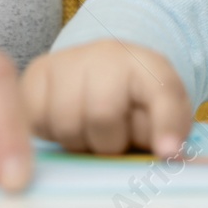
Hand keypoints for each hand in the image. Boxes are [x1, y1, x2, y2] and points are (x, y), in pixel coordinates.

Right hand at [21, 39, 192, 157]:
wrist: (103, 73)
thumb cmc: (137, 105)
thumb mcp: (165, 117)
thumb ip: (172, 135)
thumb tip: (168, 153)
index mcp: (149, 66)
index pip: (161, 94)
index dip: (165, 125)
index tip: (168, 153)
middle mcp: (107, 54)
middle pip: (103, 115)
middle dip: (109, 143)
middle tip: (114, 140)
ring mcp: (68, 59)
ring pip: (66, 123)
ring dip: (79, 142)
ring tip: (89, 133)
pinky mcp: (35, 73)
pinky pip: (36, 120)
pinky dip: (51, 133)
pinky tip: (65, 126)